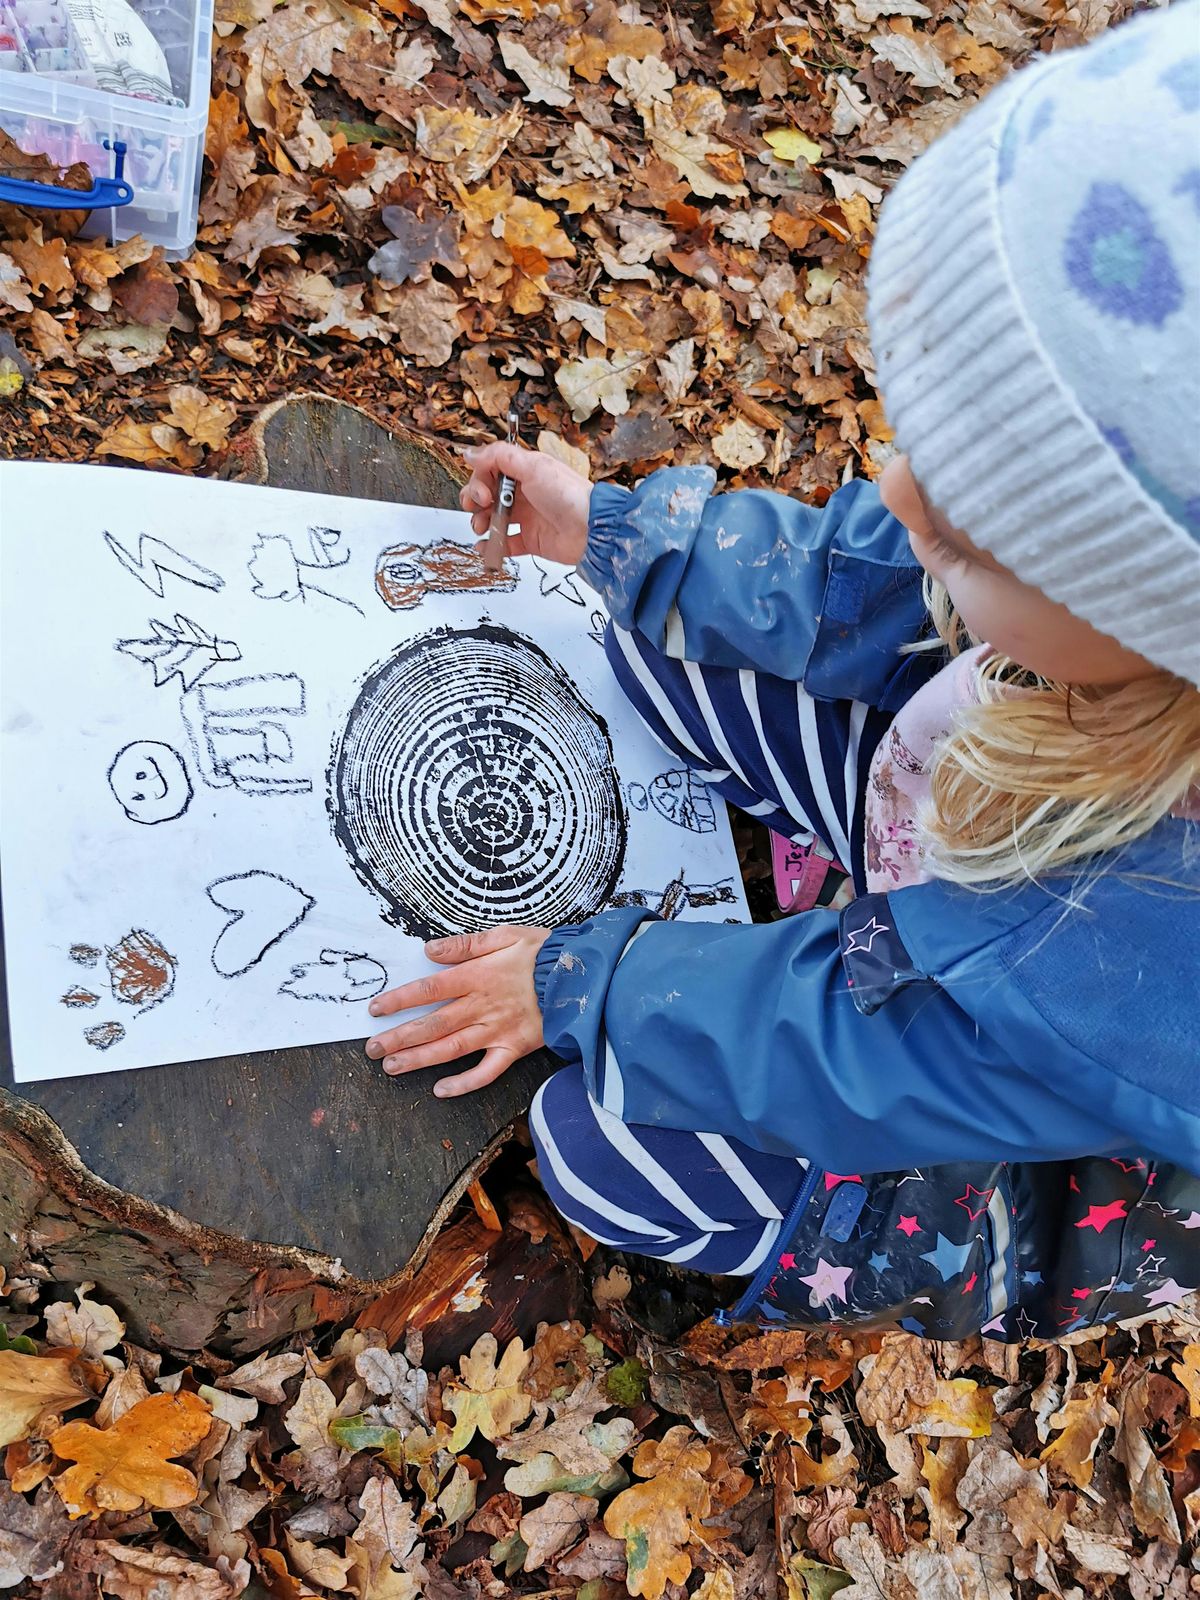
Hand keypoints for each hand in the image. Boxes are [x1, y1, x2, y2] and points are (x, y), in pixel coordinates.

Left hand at [364, 926, 548, 1097]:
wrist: (584, 976)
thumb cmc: (545, 953)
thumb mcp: (506, 935)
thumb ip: (465, 944)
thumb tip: (430, 949)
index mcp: (477, 976)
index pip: (429, 989)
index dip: (399, 1000)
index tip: (375, 1009)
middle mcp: (482, 1006)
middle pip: (433, 1025)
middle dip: (399, 1037)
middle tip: (372, 1048)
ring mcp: (498, 1030)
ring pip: (451, 1049)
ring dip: (419, 1059)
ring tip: (392, 1067)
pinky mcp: (515, 1048)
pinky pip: (486, 1071)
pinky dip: (464, 1083)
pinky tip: (441, 1090)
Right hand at [460, 443, 591, 567]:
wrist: (590, 530)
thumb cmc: (568, 495)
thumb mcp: (533, 466)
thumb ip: (499, 457)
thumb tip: (471, 454)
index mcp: (524, 471)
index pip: (490, 471)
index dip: (479, 481)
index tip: (482, 493)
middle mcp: (524, 493)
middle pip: (488, 495)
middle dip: (475, 501)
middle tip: (478, 508)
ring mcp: (527, 517)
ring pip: (493, 519)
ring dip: (481, 523)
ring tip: (482, 528)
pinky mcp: (530, 540)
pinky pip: (505, 543)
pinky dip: (493, 546)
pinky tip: (486, 546)